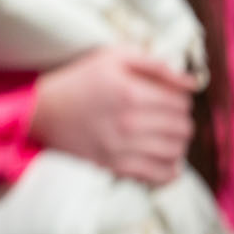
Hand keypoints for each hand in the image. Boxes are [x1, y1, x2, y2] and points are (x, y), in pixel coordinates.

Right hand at [29, 45, 194, 184]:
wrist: (40, 111)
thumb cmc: (78, 79)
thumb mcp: (112, 57)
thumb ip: (155, 65)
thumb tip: (193, 83)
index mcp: (131, 92)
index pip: (182, 102)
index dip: (179, 99)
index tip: (164, 97)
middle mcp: (129, 121)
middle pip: (183, 127)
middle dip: (179, 120)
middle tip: (163, 116)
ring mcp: (122, 147)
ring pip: (176, 151)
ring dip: (176, 143)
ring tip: (162, 135)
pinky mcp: (115, 166)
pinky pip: (160, 176)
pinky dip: (170, 170)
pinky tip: (164, 159)